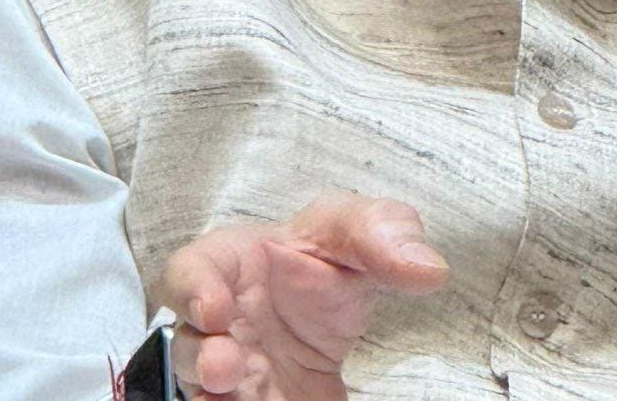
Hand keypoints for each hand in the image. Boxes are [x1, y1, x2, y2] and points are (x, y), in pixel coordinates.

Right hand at [157, 192, 449, 398]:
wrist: (325, 310)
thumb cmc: (319, 260)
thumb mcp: (352, 232)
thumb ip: (382, 235)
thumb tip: (429, 267)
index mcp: (229, 265)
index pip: (189, 270)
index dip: (192, 289)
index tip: (216, 308)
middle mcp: (220, 324)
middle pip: (187, 344)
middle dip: (201, 358)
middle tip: (228, 368)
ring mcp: (232, 371)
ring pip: (203, 390)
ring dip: (216, 396)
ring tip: (244, 393)